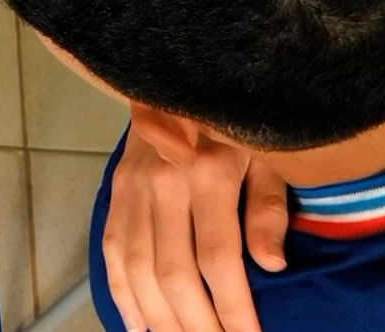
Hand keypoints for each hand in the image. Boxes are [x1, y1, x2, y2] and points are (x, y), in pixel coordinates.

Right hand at [103, 134, 286, 331]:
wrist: (182, 78)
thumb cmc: (238, 121)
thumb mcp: (269, 155)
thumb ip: (269, 209)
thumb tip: (272, 266)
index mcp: (207, 174)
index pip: (218, 260)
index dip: (234, 310)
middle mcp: (163, 183)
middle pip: (174, 274)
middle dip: (197, 326)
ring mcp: (132, 188)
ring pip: (138, 271)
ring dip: (160, 319)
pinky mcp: (115, 190)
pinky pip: (113, 252)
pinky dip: (123, 295)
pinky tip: (141, 326)